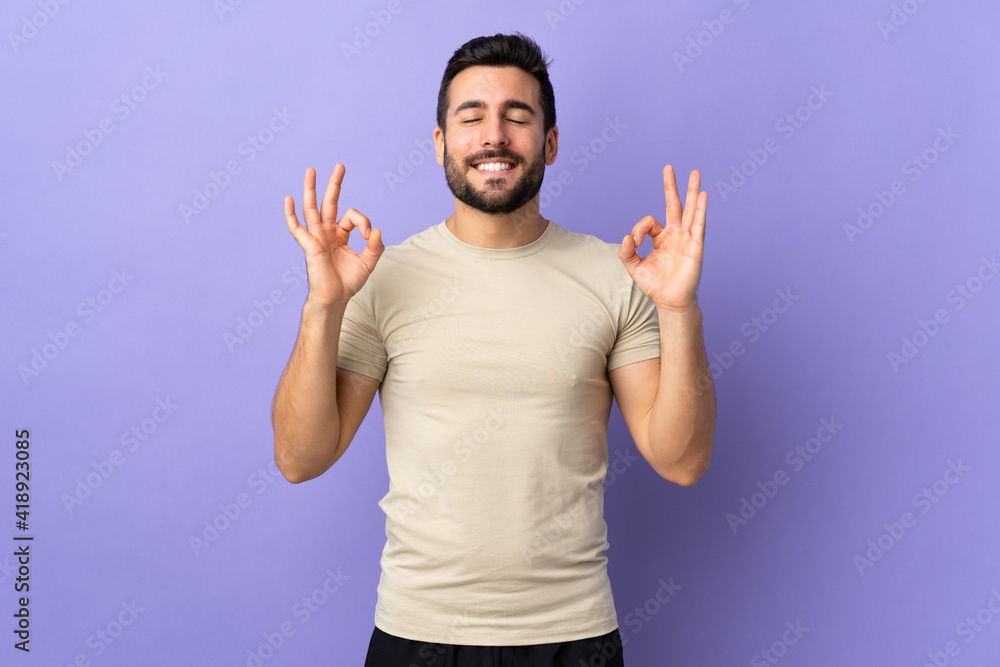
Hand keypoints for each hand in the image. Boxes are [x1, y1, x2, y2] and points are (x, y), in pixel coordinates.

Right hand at [284, 164, 383, 306]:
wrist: (335, 298)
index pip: (353, 217)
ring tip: (311, 170)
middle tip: (340, 166)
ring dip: (311, 189)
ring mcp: (317, 237)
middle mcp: (328, 232)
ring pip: (312, 209)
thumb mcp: (368, 262)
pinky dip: (291, 215)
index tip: (369, 235)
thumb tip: (377, 229)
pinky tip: (288, 200)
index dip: (363, 222)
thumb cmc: (348, 282)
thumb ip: (375, 246)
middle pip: (330, 202)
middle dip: (335, 184)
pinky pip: (297, 229)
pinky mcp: (309, 246)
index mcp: (341, 234)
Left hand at [617, 165, 706, 312]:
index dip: (639, 230)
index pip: (649, 222)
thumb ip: (626, 252)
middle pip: (674, 205)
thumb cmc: (655, 285)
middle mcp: (676, 235)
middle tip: (668, 167)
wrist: (670, 301)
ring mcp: (687, 238)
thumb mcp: (635, 267)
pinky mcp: (695, 246)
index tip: (634, 243)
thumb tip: (625, 237)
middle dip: (671, 186)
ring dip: (692, 191)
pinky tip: (703, 195)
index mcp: (662, 238)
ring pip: (690, 210)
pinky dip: (700, 209)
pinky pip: (698, 224)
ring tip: (695, 173)